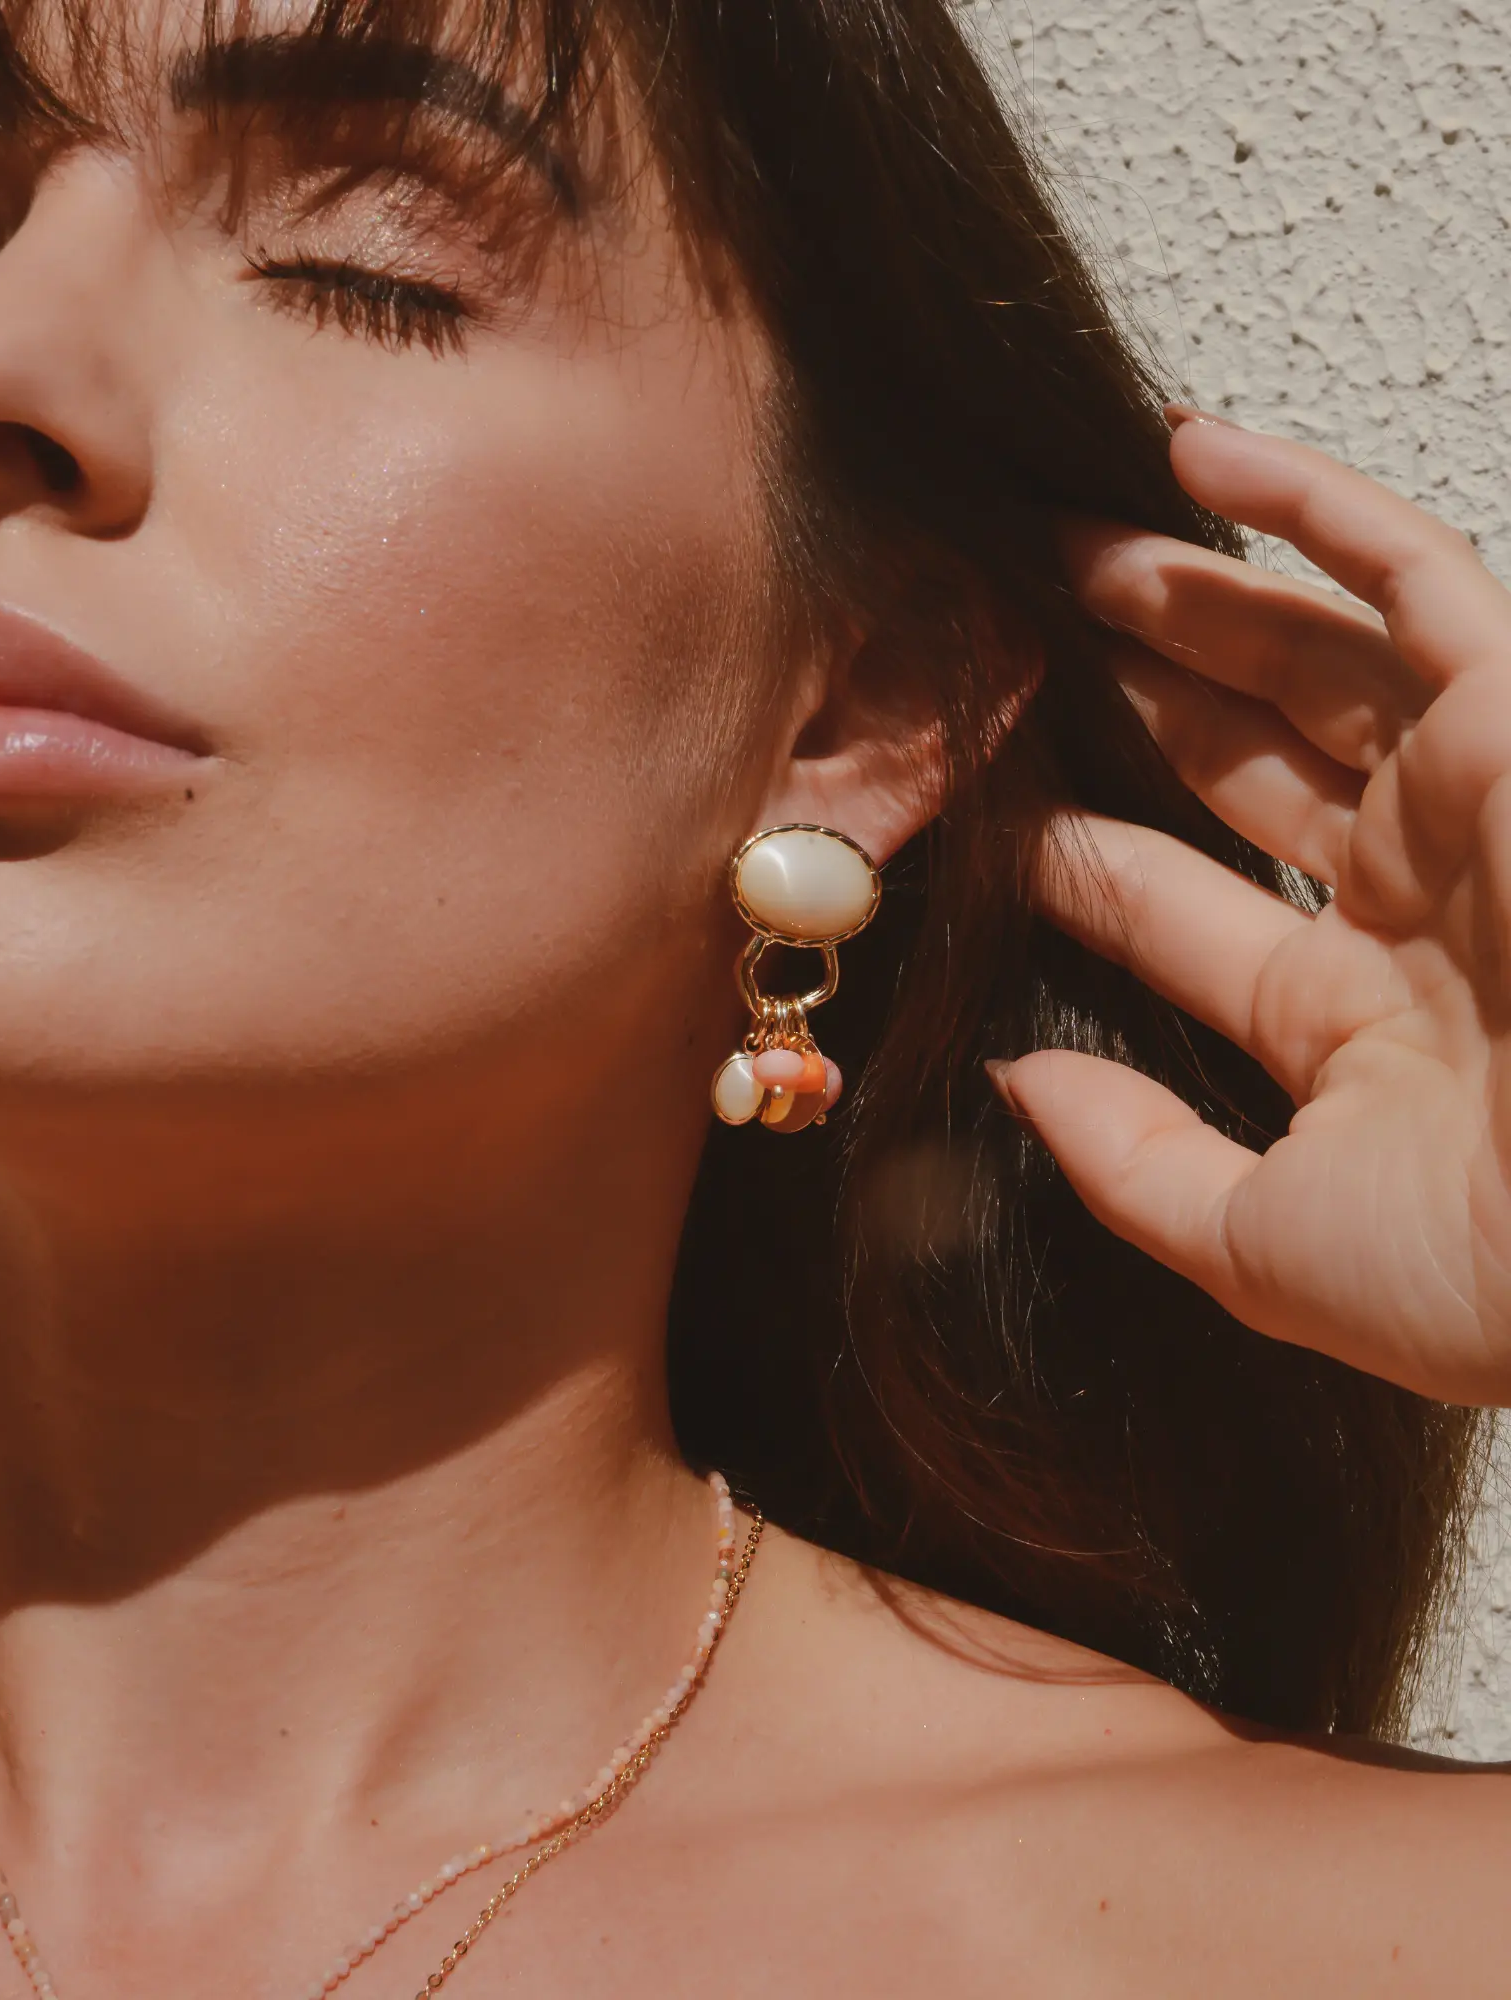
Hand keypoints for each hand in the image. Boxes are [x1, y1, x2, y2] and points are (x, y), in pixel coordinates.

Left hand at [998, 413, 1510, 1405]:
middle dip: (1124, 692)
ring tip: (1059, 544)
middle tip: (1006, 629)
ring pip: (1304, 657)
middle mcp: (1408, 894)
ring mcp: (1469, 800)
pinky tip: (1193, 451)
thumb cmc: (1493, 1277)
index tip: (974, 795)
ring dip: (1184, 592)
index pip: (1171, 904)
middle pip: (1232, 758)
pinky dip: (1316, 506)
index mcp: (1349, 1014)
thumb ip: (1128, 1161)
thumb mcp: (1267, 1245)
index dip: (1068, 849)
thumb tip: (1011, 1081)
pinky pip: (1414, 575)